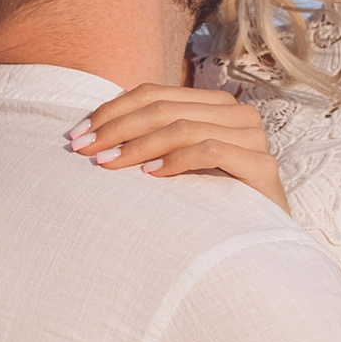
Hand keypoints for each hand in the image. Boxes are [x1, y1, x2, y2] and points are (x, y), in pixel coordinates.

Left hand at [65, 86, 290, 210]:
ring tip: (110, 164)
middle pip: (165, 108)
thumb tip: (91, 132)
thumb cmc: (207, 205)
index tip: (78, 134)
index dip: (112, 110)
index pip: (154, 94)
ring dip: (140, 145)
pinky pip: (211, 151)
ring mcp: (252, 138)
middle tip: (85, 150)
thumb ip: (149, 140)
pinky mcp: (262, 166)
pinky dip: (177, 160)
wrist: (259, 247)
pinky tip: (151, 175)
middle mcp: (236, 114)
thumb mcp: (172, 166)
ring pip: (185, 127)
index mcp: (213, 105)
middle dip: (118, 128)